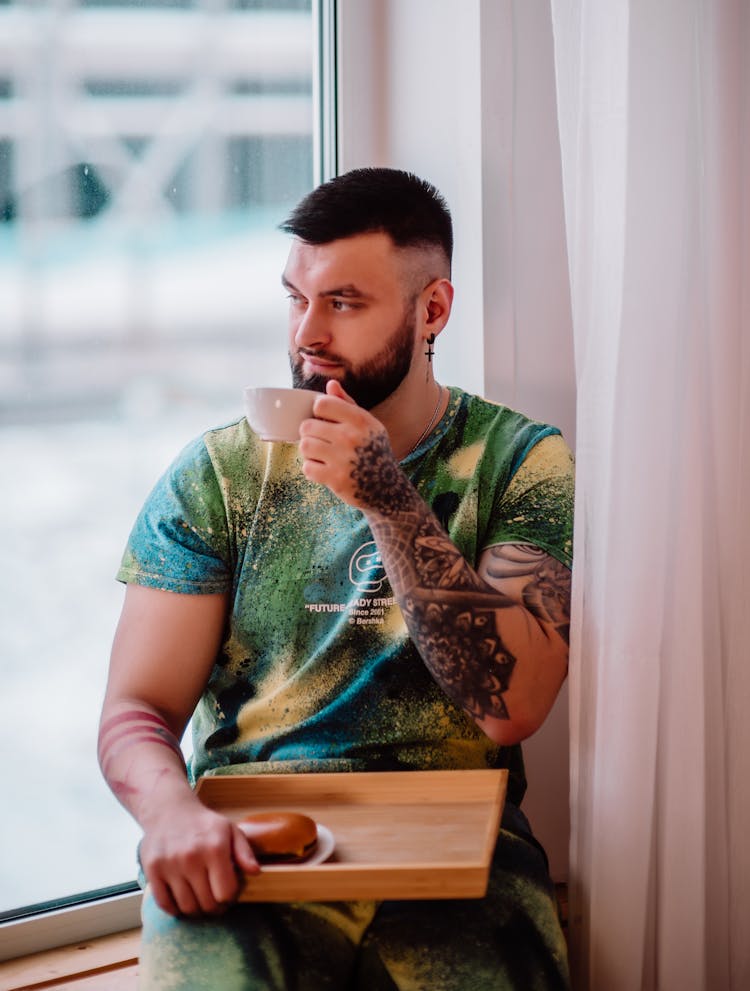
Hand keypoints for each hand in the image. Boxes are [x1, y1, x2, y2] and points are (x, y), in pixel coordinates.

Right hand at [139, 795, 259, 916]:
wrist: (170, 810)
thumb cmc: (204, 824)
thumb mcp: (230, 830)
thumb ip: (244, 852)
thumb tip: (256, 872)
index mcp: (215, 848)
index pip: (226, 893)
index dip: (229, 898)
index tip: (227, 893)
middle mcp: (191, 858)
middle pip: (207, 904)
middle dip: (214, 907)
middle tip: (214, 901)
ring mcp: (169, 865)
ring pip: (187, 907)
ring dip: (196, 910)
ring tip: (199, 900)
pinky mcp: (152, 870)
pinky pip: (165, 904)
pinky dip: (174, 909)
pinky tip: (182, 900)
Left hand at [299, 380, 397, 508]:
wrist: (386, 488)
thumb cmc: (374, 451)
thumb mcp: (368, 425)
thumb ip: (347, 404)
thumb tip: (331, 384)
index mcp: (360, 420)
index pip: (321, 404)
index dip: (318, 412)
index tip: (324, 421)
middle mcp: (351, 437)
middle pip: (307, 426)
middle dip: (311, 434)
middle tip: (322, 442)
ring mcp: (343, 459)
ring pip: (304, 446)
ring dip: (310, 452)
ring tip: (322, 455)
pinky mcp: (335, 479)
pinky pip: (307, 468)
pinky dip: (313, 470)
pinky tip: (325, 470)